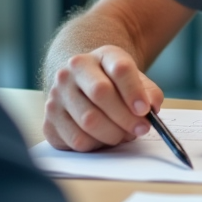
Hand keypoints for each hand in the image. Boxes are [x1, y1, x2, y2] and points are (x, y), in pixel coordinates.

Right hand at [42, 45, 164, 151]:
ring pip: (88, 120)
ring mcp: (57, 95)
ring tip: (124, 135)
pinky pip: (76, 139)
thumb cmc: (114, 86)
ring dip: (113, 134)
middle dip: (125, 117)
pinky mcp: (49, 120)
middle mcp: (72, 71)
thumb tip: (152, 107)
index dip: (134, 91)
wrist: (83, 87)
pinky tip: (103, 139)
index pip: (119, 68)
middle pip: (101, 93)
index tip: (145, 110)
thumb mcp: (135, 81)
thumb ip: (148, 93)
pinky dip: (96, 145)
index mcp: (100, 56)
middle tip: (141, 129)